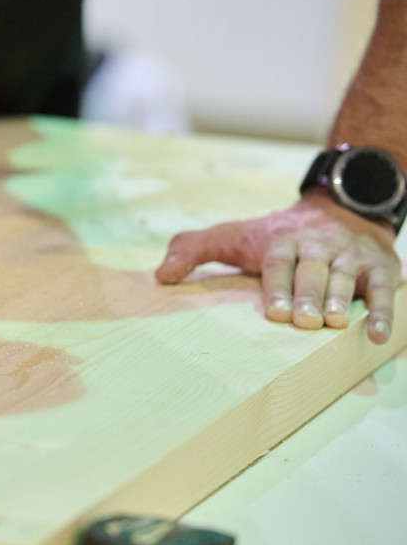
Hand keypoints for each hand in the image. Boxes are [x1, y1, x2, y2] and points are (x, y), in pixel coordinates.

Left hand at [155, 188, 401, 343]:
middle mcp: (318, 246)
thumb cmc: (276, 236)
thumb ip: (194, 249)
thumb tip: (160, 274)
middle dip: (309, 296)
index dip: (277, 287)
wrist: (339, 209)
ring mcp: (350, 256)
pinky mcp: (380, 266)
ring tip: (336, 324)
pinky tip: (377, 335)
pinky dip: (383, 311)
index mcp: (282, 241)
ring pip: (347, 277)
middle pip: (313, 271)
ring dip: (343, 300)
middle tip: (305, 322)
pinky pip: (385, 289)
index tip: (274, 312)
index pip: (278, 263)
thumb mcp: (232, 236)